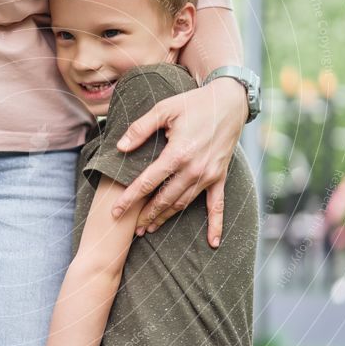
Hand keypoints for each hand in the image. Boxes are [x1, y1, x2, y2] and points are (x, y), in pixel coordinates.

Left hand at [111, 77, 247, 247]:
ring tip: (150, 229)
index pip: (147, 182)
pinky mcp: (219, 176)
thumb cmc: (193, 104)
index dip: (129, 198)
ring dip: (166, 218)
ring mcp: (208, 175)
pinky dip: (216, 225)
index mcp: (177, 153)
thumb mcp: (164, 109)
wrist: (229, 102)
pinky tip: (213, 243)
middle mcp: (193, 169)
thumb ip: (140, 128)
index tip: (115, 212)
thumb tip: (120, 147)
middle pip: (164, 199)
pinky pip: (217, 205)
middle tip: (132, 228)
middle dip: (146, 215)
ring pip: (183, 204)